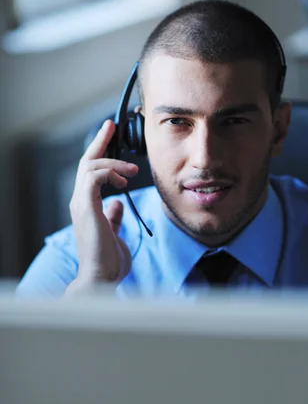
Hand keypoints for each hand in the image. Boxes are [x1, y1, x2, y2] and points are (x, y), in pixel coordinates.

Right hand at [67, 120, 137, 291]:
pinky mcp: (86, 207)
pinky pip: (94, 177)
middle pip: (87, 162)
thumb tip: (117, 204)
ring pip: (90, 167)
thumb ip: (113, 217)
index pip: (91, 172)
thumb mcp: (114, 233)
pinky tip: (124, 179)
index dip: (100, 152)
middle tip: (111, 125)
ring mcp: (81, 204)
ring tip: (132, 170)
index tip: (110, 136)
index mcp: (86, 206)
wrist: (101, 278)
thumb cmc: (108, 261)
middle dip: (100, 142)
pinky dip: (109, 172)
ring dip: (112, 162)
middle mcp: (80, 201)